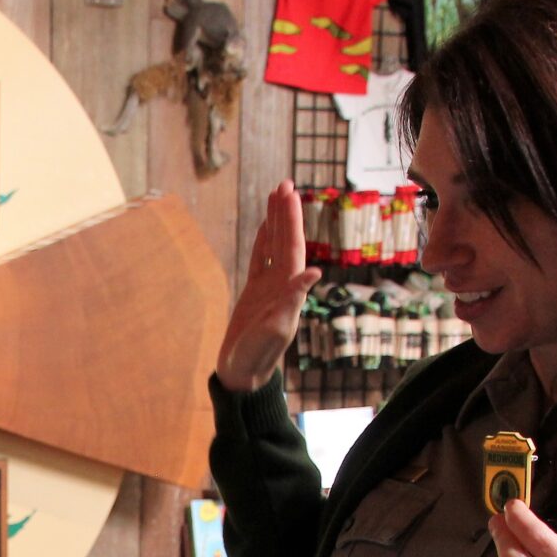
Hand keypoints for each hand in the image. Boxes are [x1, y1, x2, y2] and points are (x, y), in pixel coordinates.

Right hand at [216, 180, 322, 393]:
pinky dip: (262, 241)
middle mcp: (283, 284)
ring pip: (273, 246)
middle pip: (285, 241)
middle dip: (285, 213)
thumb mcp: (276, 329)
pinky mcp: (254, 293)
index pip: (291, 247)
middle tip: (285, 183)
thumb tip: (313, 272)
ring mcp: (269, 287)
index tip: (289, 196)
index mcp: (290, 290)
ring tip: (276, 194)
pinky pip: (259, 259)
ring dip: (275, 221)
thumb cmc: (258, 356)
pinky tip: (263, 226)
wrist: (243, 373)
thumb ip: (293, 300)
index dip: (290, 221)